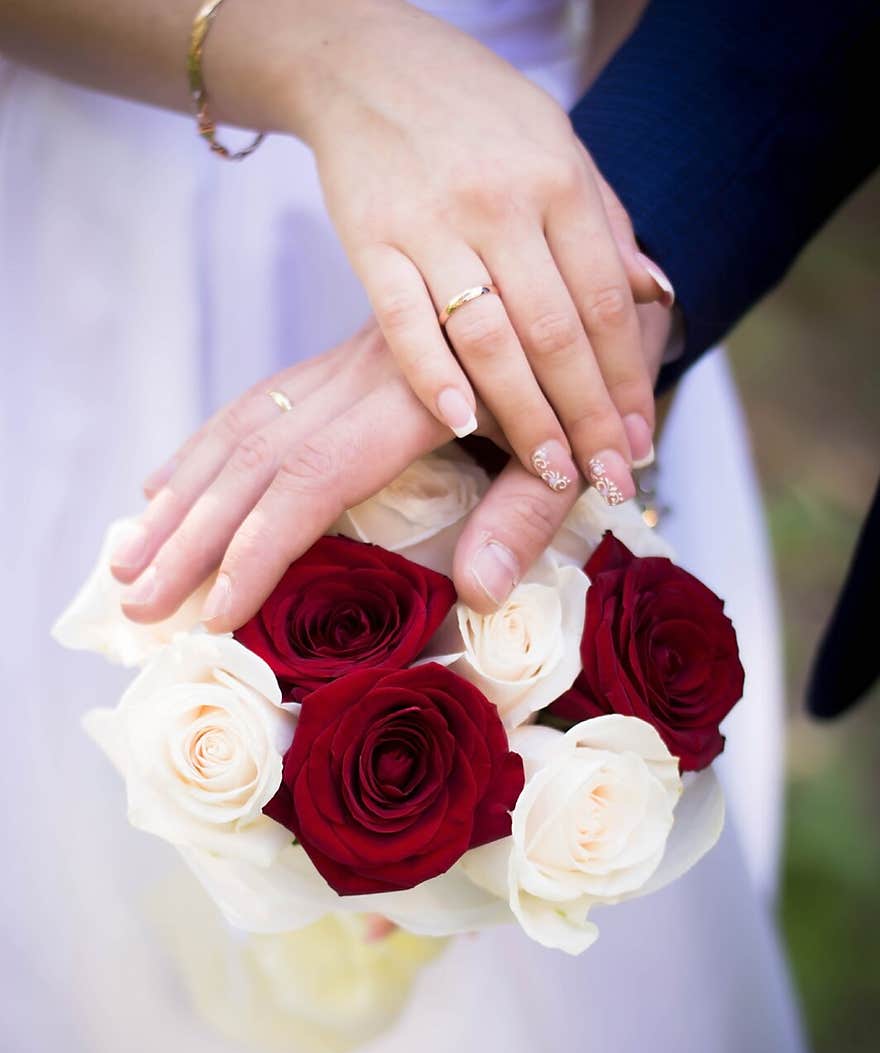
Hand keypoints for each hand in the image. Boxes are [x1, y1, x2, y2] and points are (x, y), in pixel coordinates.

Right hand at [111, 307, 671, 626]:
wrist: (586, 272)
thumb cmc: (591, 375)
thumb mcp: (579, 444)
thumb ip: (529, 513)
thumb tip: (478, 593)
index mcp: (417, 397)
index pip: (316, 479)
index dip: (264, 548)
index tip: (220, 612)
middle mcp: (363, 375)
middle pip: (257, 459)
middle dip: (193, 536)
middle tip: (138, 602)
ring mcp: (342, 367)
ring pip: (242, 431)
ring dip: (182, 499)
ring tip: (127, 559)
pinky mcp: (337, 368)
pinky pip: (253, 409)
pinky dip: (201, 453)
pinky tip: (162, 488)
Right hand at [279, 2, 671, 500]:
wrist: (366, 64)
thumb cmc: (473, 113)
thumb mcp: (556, 145)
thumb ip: (603, 222)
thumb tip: (658, 293)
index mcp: (558, 180)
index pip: (605, 302)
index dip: (626, 379)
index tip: (639, 441)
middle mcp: (501, 203)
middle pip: (557, 334)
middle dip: (590, 417)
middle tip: (610, 479)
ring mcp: (433, 225)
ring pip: (490, 339)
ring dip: (526, 417)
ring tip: (553, 474)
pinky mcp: (371, 242)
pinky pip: (405, 324)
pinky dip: (434, 378)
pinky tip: (461, 426)